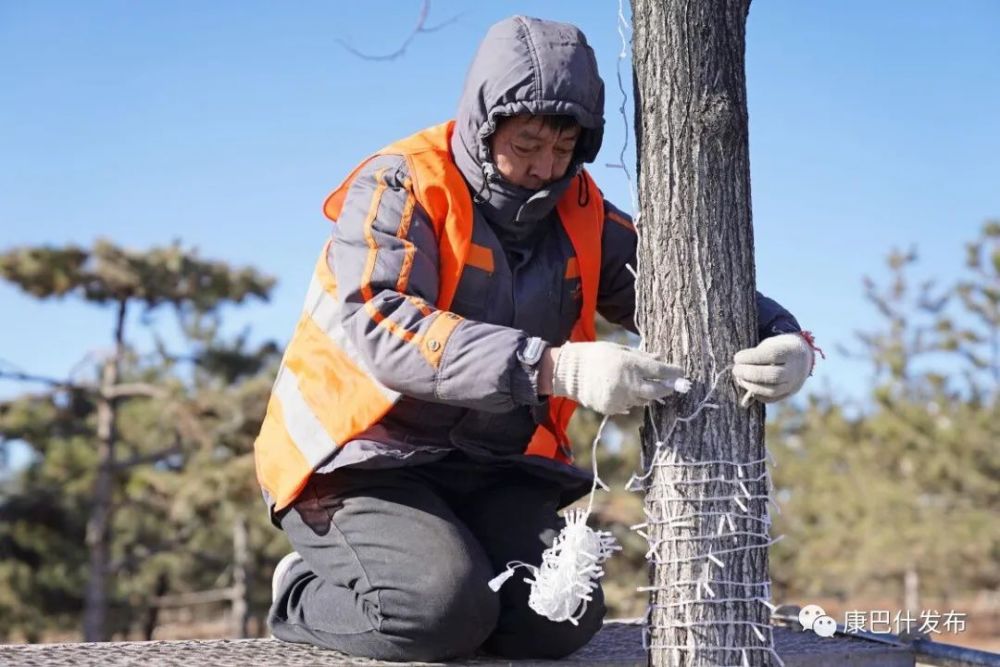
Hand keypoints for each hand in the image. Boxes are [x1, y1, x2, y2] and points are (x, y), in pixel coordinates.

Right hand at [550, 342, 684, 414]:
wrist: (570, 372)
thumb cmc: (596, 355)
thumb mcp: (620, 349)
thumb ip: (642, 356)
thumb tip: (661, 358)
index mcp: (630, 364)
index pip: (659, 370)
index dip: (673, 372)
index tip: (681, 372)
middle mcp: (627, 383)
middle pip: (657, 390)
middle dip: (667, 388)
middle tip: (672, 386)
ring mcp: (620, 397)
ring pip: (643, 399)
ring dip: (646, 393)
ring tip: (640, 384)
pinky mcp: (612, 408)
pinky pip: (629, 406)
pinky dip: (630, 399)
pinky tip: (623, 390)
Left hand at [733, 333, 813, 405]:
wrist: (801, 356)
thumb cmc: (778, 348)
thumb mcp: (770, 344)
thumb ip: (757, 354)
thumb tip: (739, 366)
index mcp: (791, 352)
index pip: (771, 355)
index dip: (751, 357)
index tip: (737, 358)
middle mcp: (795, 370)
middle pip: (773, 375)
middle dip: (749, 374)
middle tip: (736, 370)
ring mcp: (793, 384)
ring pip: (772, 391)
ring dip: (751, 386)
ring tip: (740, 379)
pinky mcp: (789, 394)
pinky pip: (771, 399)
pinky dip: (757, 394)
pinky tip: (748, 386)